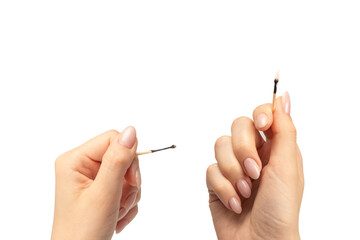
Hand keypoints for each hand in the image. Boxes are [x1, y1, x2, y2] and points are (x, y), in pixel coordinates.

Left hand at [51, 127, 141, 239]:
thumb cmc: (83, 232)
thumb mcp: (104, 194)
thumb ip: (118, 161)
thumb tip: (131, 131)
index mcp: (75, 160)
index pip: (113, 139)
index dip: (128, 158)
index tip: (132, 181)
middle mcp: (82, 166)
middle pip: (123, 156)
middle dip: (129, 181)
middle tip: (122, 201)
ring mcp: (92, 178)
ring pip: (127, 173)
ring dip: (129, 195)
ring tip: (117, 212)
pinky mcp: (101, 189)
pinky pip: (126, 186)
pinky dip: (127, 202)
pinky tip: (117, 216)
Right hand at [206, 92, 303, 239]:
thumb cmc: (280, 209)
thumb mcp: (288, 166)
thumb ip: (284, 129)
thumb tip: (281, 97)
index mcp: (274, 148)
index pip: (261, 116)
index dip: (259, 114)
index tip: (262, 125)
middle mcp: (253, 154)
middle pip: (237, 126)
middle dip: (244, 149)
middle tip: (255, 171)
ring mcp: (234, 167)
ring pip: (220, 146)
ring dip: (233, 171)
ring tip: (245, 192)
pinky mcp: (217, 182)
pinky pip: (210, 170)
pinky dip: (223, 188)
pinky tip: (235, 203)